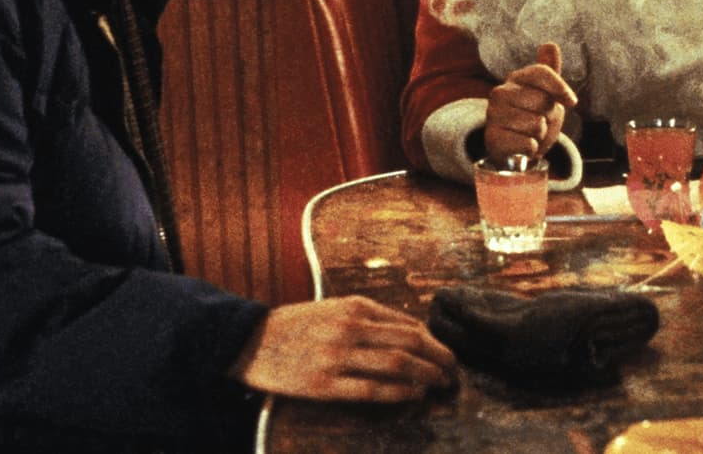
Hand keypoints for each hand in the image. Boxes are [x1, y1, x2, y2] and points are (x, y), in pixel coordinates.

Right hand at [230, 296, 457, 401]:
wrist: (249, 342)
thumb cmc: (296, 326)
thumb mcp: (334, 309)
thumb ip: (371, 319)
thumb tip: (414, 334)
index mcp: (354, 306)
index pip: (409, 325)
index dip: (435, 343)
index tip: (446, 356)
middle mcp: (348, 327)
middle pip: (410, 343)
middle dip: (439, 359)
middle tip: (453, 373)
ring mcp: (336, 356)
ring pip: (397, 365)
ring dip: (426, 377)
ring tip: (439, 385)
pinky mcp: (323, 384)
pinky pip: (372, 390)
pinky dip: (399, 393)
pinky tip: (413, 395)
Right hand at [484, 43, 576, 165]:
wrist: (514, 148)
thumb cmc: (532, 117)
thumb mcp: (544, 93)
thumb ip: (548, 71)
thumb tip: (549, 44)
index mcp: (515, 79)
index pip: (541, 72)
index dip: (560, 87)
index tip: (572, 101)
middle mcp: (500, 93)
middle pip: (543, 101)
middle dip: (548, 116)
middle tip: (538, 121)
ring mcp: (494, 115)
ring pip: (536, 124)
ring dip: (539, 135)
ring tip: (529, 134)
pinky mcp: (492, 138)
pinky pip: (528, 144)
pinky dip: (531, 149)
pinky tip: (522, 146)